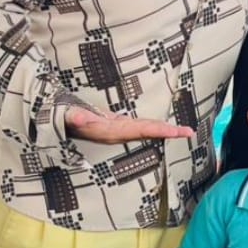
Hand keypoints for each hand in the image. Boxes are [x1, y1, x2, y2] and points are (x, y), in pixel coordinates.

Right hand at [66, 106, 195, 143]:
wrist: (58, 119)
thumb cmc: (66, 117)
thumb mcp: (68, 116)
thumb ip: (75, 117)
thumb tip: (81, 117)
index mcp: (110, 130)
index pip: (138, 130)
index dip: (157, 130)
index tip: (176, 131)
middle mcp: (116, 132)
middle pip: (145, 131)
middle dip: (166, 132)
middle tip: (188, 132)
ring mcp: (116, 130)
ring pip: (143, 130)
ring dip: (161, 130)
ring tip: (181, 131)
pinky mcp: (115, 126)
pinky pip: (137, 127)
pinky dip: (150, 127)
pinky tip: (165, 129)